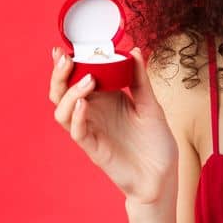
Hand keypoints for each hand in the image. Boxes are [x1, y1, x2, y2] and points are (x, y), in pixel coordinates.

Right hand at [48, 45, 178, 205]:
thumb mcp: (151, 105)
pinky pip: (77, 132)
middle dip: (60, 75)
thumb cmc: (155, 141)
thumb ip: (140, 80)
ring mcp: (90, 130)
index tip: (63, 49)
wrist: (162, 174)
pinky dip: (76, 117)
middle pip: (62, 93)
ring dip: (70, 94)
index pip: (77, 79)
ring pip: (62, 111)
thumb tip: (135, 51)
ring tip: (88, 80)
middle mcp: (92, 113)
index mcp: (104, 100)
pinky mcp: (93, 148)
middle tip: (67, 59)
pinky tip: (84, 104)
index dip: (66, 66)